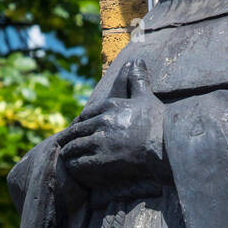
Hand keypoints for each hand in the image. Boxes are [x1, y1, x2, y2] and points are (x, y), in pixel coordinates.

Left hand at [59, 58, 168, 187]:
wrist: (166, 145)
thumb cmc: (159, 121)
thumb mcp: (146, 96)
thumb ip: (137, 79)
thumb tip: (137, 60)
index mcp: (110, 106)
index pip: (86, 114)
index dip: (79, 122)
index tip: (75, 127)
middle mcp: (102, 121)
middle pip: (78, 130)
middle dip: (68, 137)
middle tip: (61, 143)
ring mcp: (100, 140)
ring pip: (75, 146)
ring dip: (68, 152)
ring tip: (65, 157)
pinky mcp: (101, 159)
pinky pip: (79, 162)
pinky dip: (74, 165)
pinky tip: (74, 167)